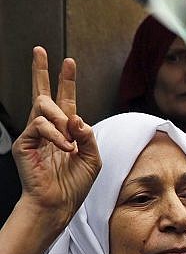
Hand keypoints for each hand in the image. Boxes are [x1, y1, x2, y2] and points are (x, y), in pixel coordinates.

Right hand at [16, 47, 100, 227]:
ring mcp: (35, 134)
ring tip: (69, 143)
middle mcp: (49, 129)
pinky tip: (65, 149)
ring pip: (44, 108)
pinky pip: (40, 126)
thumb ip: (88, 135)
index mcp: (67, 131)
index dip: (66, 81)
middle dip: (41, 71)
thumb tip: (76, 117)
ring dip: (61, 121)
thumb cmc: (75, 184)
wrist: (59, 203)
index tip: (68, 61)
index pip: (65, 100)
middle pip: (43, 93)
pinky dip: (56, 136)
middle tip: (40, 51)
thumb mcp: (93, 157)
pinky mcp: (25, 142)